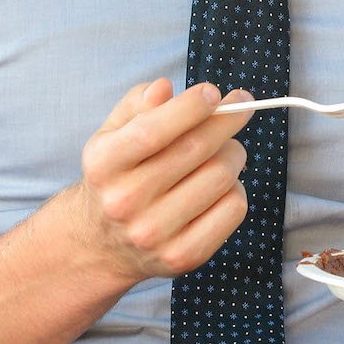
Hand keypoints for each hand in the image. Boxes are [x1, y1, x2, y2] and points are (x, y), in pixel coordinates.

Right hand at [71, 77, 254, 281]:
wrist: (103, 243)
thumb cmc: (118, 175)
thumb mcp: (112, 134)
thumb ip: (136, 104)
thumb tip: (164, 87)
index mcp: (104, 165)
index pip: (152, 131)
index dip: (190, 107)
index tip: (213, 92)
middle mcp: (125, 201)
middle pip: (195, 149)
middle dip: (227, 120)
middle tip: (241, 105)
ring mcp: (154, 233)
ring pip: (221, 176)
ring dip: (234, 153)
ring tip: (225, 150)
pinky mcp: (182, 255)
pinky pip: (233, 208)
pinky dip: (236, 188)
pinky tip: (221, 185)